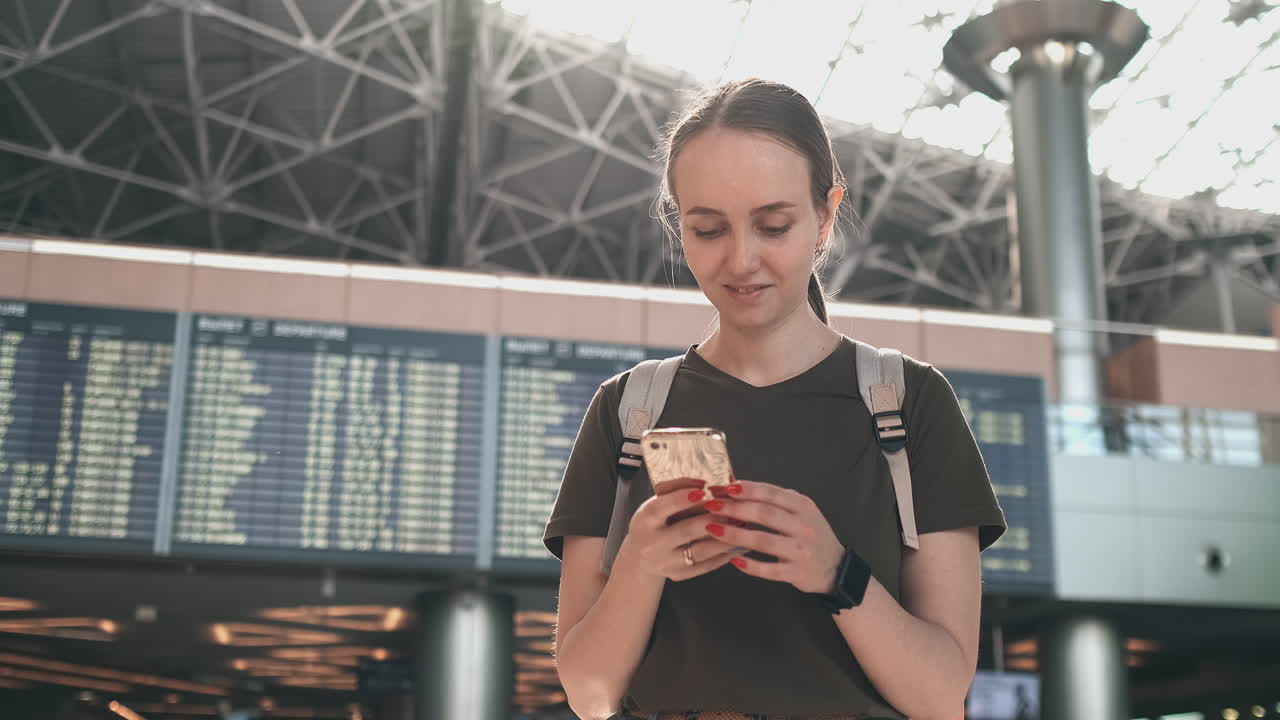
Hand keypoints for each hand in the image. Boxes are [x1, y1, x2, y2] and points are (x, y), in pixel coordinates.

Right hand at [624, 484, 739, 580]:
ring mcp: (666, 563)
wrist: (641, 555)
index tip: (703, 490)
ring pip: (701, 550)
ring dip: (725, 537)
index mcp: (644, 521)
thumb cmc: (653, 523)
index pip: (662, 508)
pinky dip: (724, 553)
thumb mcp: (656, 502)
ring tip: (742, 524)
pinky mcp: (679, 575)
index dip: (682, 499)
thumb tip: (702, 483)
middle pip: (686, 530)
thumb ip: (675, 489)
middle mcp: (653, 544)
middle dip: (712, 518)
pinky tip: (737, 542)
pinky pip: (706, 565)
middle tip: (733, 508)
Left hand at [701, 480, 844, 593]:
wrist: (835, 567)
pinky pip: (770, 569)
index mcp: (803, 506)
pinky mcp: (797, 572)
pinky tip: (733, 560)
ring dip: (735, 534)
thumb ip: (775, 500)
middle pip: (764, 513)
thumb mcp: (801, 511)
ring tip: (713, 529)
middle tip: (711, 505)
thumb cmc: (810, 535)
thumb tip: (737, 486)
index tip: (723, 487)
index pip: (770, 493)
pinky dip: (751, 565)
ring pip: (763, 540)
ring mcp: (801, 550)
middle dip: (734, 508)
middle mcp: (804, 526)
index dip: (746, 489)